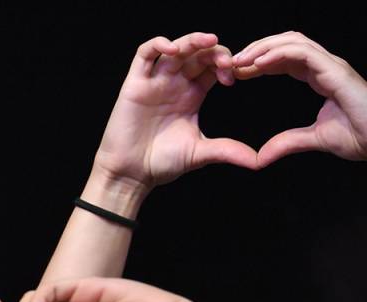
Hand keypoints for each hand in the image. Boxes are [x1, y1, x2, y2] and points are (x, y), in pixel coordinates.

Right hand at [92, 33, 256, 190]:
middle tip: (227, 63)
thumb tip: (259, 161)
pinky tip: (172, 48)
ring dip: (193, 40)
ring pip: (175, 48)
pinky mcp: (135, 84)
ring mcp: (154, 82)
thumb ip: (229, 150)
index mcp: (191, 95)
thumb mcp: (201, 153)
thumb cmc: (161, 163)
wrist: (131, 174)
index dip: (227, 64)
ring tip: (208, 42)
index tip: (235, 76)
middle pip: (198, 53)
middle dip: (215, 52)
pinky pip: (144, 54)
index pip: (213, 67)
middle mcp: (174, 85)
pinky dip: (157, 44)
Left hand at [234, 32, 366, 164]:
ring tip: (239, 61)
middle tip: (231, 63)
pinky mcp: (335, 70)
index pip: (286, 59)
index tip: (237, 73)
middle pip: (286, 43)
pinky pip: (302, 52)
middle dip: (257, 49)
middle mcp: (325, 66)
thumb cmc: (361, 137)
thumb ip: (288, 143)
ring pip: (292, 41)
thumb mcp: (315, 139)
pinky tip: (258, 64)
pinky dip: (277, 54)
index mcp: (321, 77)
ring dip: (262, 48)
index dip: (260, 62)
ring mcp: (331, 65)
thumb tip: (260, 158)